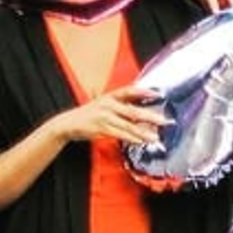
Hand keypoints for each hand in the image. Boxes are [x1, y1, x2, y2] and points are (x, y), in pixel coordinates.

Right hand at [39, 86, 163, 149]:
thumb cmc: (88, 115)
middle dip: (151, 116)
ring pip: (129, 125)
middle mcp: (108, 104)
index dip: (144, 91)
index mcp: (110, 96)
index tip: (158, 93)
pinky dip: (131, 138)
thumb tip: (138, 111)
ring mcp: (105, 116)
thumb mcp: (102, 104)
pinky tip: (140, 141)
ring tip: (155, 137)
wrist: (68, 123)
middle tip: (164, 121)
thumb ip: (119, 106)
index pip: (130, 91)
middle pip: (134, 111)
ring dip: (144, 132)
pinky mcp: (101, 128)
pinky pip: (120, 134)